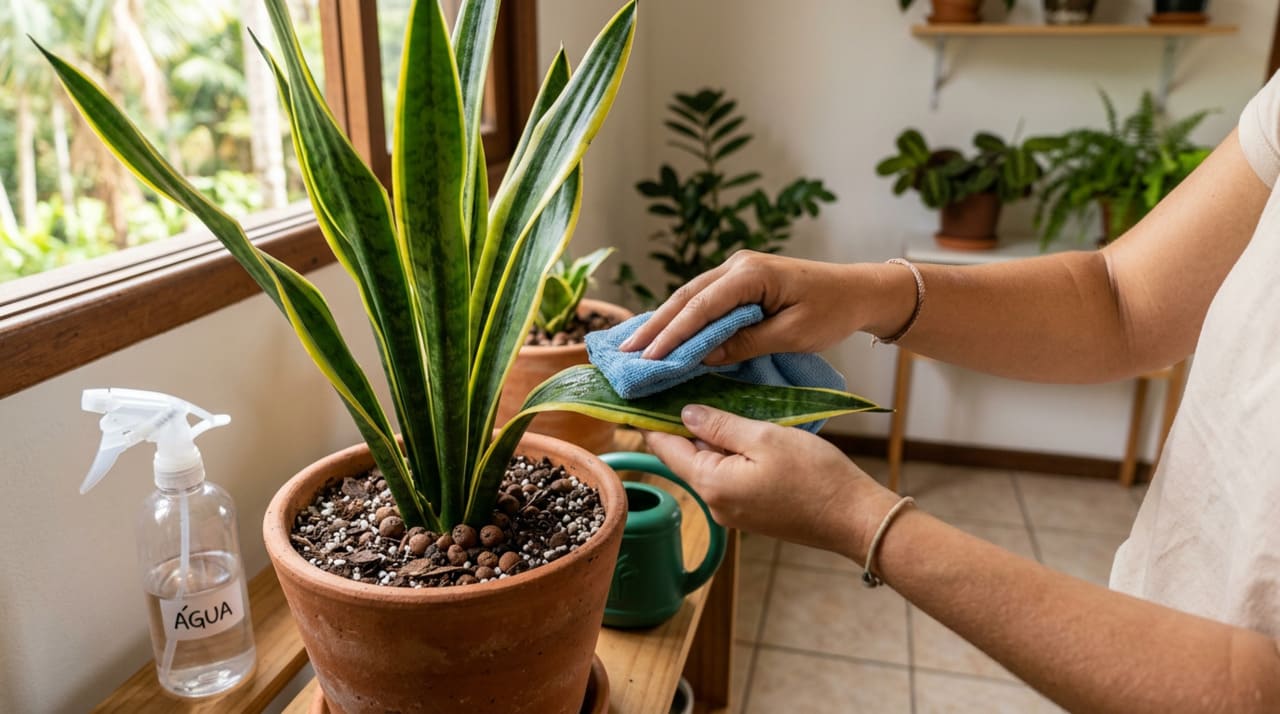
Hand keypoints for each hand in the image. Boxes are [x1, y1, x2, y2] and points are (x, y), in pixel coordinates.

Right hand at [619, 251, 870, 364]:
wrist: (858, 291)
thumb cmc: (832, 311)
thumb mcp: (791, 334)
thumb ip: (746, 342)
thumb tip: (702, 357)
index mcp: (751, 274)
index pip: (702, 307)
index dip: (673, 334)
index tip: (649, 358)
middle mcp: (737, 266)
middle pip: (686, 297)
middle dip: (655, 325)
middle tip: (625, 351)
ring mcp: (737, 271)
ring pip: (690, 297)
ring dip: (663, 321)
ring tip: (635, 346)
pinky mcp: (740, 282)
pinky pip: (703, 300)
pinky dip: (682, 318)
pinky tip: (664, 334)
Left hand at [644, 405, 899, 560]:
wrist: (854, 518)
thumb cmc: (814, 475)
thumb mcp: (764, 438)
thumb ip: (720, 426)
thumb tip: (686, 414)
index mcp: (710, 484)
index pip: (665, 447)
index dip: (653, 418)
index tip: (648, 391)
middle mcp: (714, 503)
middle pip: (686, 457)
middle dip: (686, 424)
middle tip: (690, 384)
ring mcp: (733, 512)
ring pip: (709, 466)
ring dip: (712, 438)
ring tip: (721, 401)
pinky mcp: (752, 513)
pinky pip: (729, 477)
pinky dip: (730, 454)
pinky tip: (745, 432)